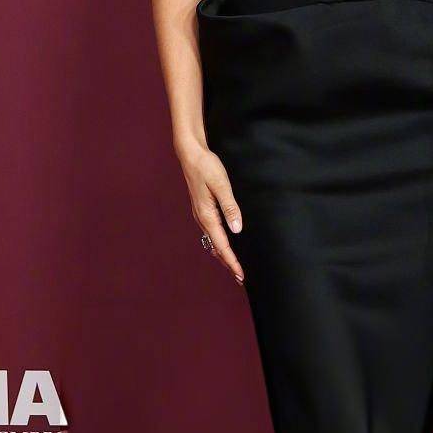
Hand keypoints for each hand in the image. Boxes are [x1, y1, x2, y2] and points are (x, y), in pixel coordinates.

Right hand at [180, 145, 245, 283]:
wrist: (191, 154)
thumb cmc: (207, 167)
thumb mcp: (221, 185)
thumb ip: (230, 207)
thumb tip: (237, 229)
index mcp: (207, 216)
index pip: (222, 245)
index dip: (232, 261)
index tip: (241, 274)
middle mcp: (202, 219)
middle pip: (216, 248)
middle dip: (228, 263)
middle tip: (241, 277)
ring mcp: (201, 215)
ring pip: (213, 242)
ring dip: (223, 255)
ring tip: (234, 266)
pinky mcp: (202, 209)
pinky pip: (211, 233)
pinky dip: (219, 244)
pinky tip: (224, 244)